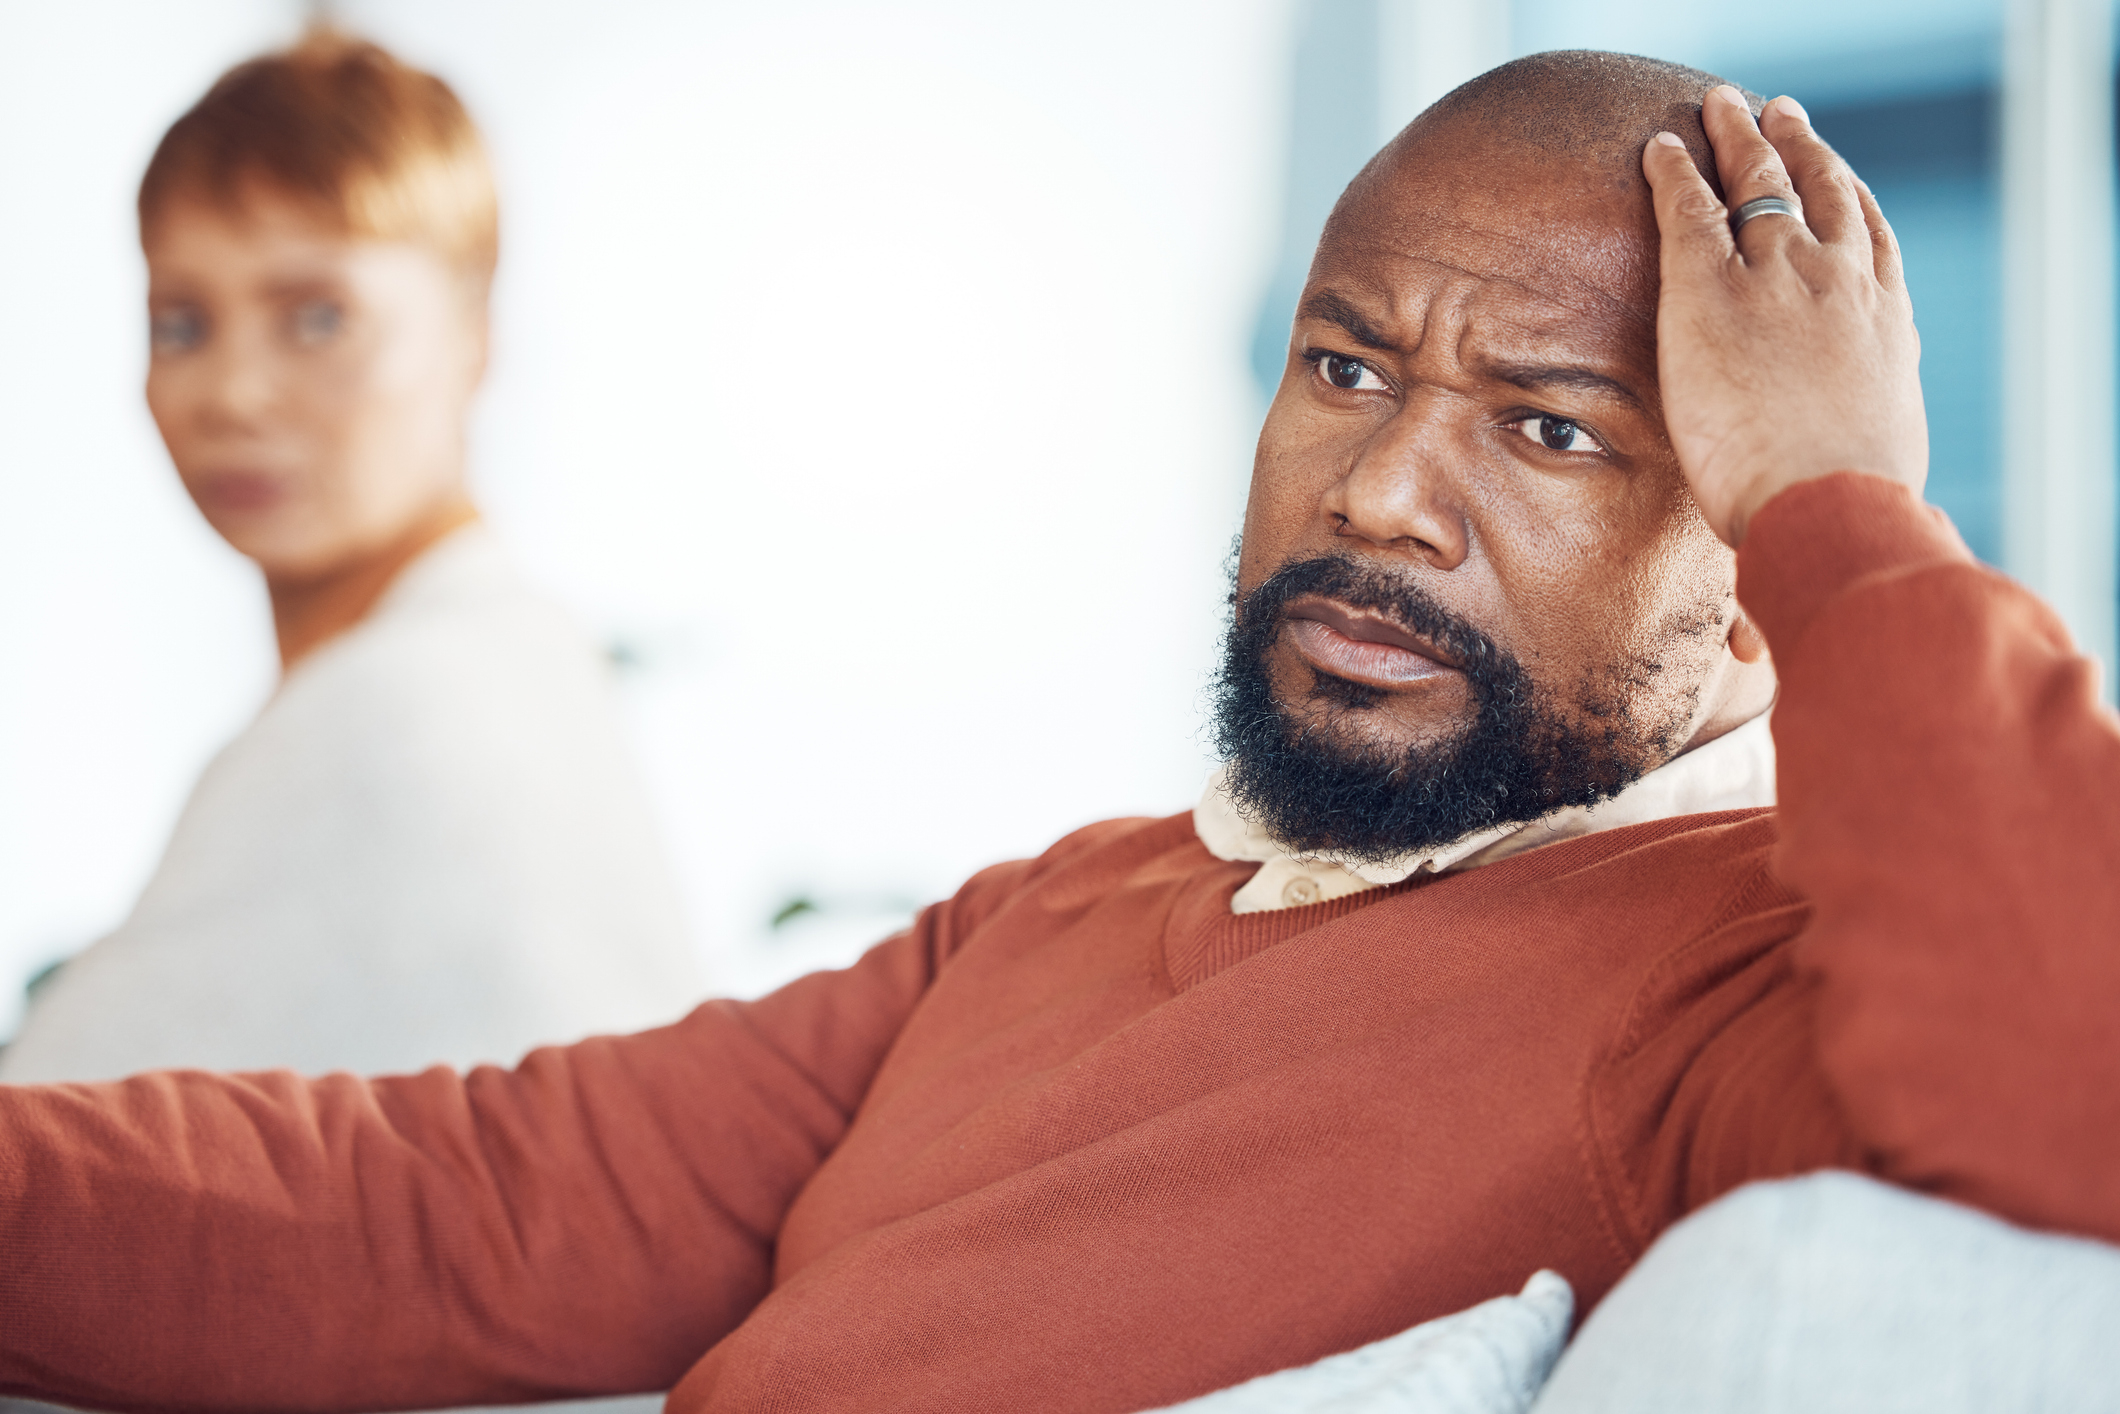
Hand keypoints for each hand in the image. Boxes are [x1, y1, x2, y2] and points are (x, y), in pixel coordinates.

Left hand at [1641, 86, 1927, 546]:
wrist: (1829, 504)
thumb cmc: (1853, 508)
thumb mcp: (1878, 462)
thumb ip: (1859, 441)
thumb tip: (1842, 499)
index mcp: (1883, 322)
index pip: (1867, 238)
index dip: (1848, 198)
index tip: (1836, 177)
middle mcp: (1838, 282)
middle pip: (1818, 191)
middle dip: (1798, 147)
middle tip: (1779, 116)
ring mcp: (1778, 277)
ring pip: (1759, 184)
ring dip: (1740, 139)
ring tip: (1724, 109)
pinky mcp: (1710, 288)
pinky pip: (1690, 210)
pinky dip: (1676, 171)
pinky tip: (1660, 149)